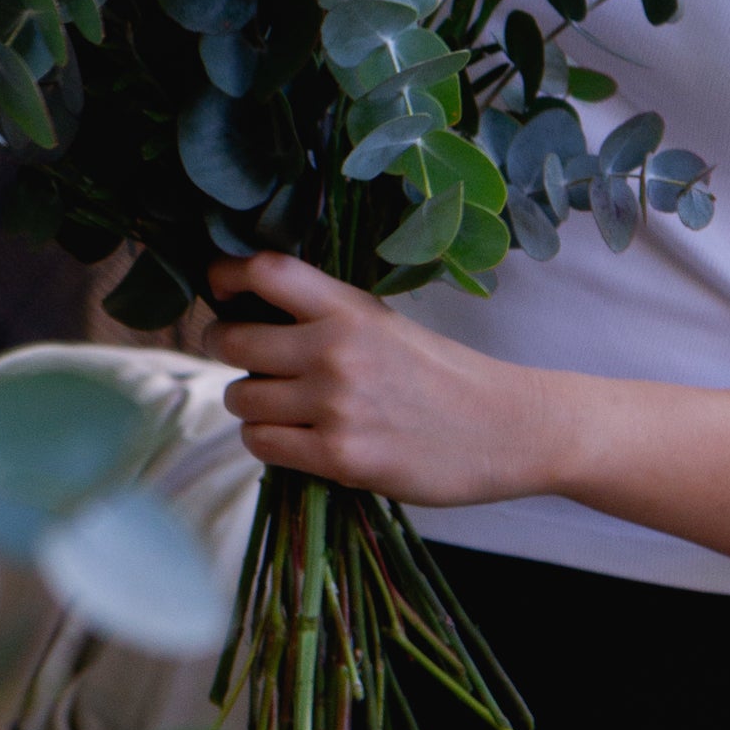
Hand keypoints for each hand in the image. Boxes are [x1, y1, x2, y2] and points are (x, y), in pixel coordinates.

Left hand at [199, 253, 729, 565]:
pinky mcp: (341, 457)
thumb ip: (329, 317)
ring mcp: (336, 405)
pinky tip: (297, 439)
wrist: (511, 428)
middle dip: (227, 350)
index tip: (218, 289)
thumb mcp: (390, 326)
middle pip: (232, 340)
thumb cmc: (447, 375)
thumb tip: (250, 313)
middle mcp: (336, 350)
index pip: (265, 273)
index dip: (225, 277)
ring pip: (241, 398)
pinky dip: (270, 443)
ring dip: (251, 404)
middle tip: (246, 360)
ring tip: (284, 407)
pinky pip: (264, 445)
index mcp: (351, 308)